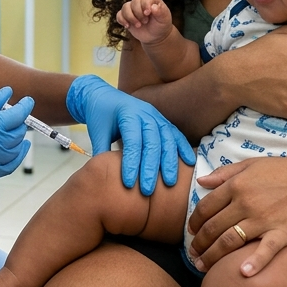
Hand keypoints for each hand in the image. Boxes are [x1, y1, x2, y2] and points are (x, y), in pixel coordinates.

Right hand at [0, 87, 30, 185]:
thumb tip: (8, 94)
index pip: (14, 117)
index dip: (24, 107)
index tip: (27, 101)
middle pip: (16, 134)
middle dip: (20, 121)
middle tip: (17, 112)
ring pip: (14, 151)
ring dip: (19, 138)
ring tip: (16, 128)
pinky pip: (7, 168)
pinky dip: (15, 158)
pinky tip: (16, 148)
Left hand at [66, 75, 193, 194]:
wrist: (104, 97)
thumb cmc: (100, 115)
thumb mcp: (97, 132)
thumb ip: (102, 152)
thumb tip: (103, 177)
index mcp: (127, 114)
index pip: (132, 141)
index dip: (131, 163)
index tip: (128, 183)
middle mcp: (145, 113)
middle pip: (152, 142)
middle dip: (151, 168)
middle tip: (148, 190)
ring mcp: (156, 116)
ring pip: (167, 139)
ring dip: (170, 161)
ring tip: (170, 182)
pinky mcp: (162, 120)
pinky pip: (175, 134)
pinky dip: (183, 147)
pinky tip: (189, 162)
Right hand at [116, 0, 174, 46]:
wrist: (155, 36)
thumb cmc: (161, 25)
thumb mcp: (164, 19)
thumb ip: (161, 12)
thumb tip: (154, 7)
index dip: (145, 4)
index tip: (148, 13)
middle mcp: (140, 2)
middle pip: (134, 2)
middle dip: (139, 14)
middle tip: (145, 22)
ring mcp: (132, 9)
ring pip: (125, 7)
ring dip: (130, 17)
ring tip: (138, 25)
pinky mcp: (126, 17)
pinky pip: (119, 15)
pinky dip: (122, 20)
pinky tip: (128, 26)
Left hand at [187, 155, 286, 275]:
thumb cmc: (285, 171)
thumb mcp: (252, 165)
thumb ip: (225, 174)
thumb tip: (201, 181)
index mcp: (236, 186)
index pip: (206, 207)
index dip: (194, 222)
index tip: (191, 231)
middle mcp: (245, 203)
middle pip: (213, 227)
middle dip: (199, 244)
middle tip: (193, 255)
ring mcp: (263, 219)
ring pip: (230, 241)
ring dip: (212, 256)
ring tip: (202, 266)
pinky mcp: (282, 232)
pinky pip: (265, 250)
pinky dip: (254, 263)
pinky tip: (243, 273)